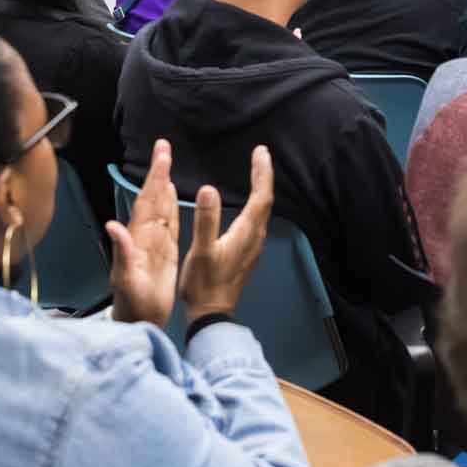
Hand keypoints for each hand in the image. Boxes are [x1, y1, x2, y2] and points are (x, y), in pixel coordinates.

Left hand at [105, 139, 180, 325]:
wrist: (139, 323)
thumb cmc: (132, 306)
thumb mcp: (126, 281)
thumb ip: (121, 253)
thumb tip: (113, 225)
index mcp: (138, 239)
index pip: (146, 202)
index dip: (154, 179)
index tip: (162, 156)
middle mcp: (145, 237)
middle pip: (153, 198)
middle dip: (158, 173)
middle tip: (163, 146)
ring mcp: (154, 244)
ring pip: (160, 208)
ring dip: (163, 185)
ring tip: (166, 163)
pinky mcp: (165, 254)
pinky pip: (169, 224)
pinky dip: (170, 206)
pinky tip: (172, 194)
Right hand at [178, 145, 273, 320]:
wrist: (211, 314)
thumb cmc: (204, 283)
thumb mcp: (201, 251)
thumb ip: (206, 220)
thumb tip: (209, 189)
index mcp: (245, 233)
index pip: (261, 197)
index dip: (262, 173)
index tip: (261, 152)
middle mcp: (254, 238)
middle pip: (265, 201)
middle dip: (263, 176)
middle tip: (260, 155)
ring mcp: (252, 246)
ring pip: (262, 211)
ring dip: (261, 190)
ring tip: (256, 172)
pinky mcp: (247, 253)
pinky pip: (256, 221)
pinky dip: (255, 204)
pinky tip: (248, 204)